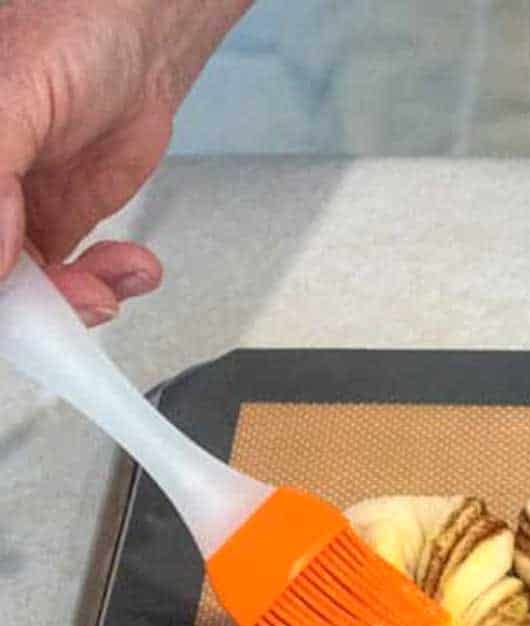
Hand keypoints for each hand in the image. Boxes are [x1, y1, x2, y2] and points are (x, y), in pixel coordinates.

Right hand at [0, 0, 252, 323]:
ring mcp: (2, 219)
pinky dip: (103, 287)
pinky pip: (64, 285)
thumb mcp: (15, 95)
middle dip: (36, 304)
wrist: (135, 40)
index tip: (18, 286)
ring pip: (22, 296)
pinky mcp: (47, 231)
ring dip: (76, 300)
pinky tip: (132, 267)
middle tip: (87, 294)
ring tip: (116, 276)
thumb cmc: (67, 36)